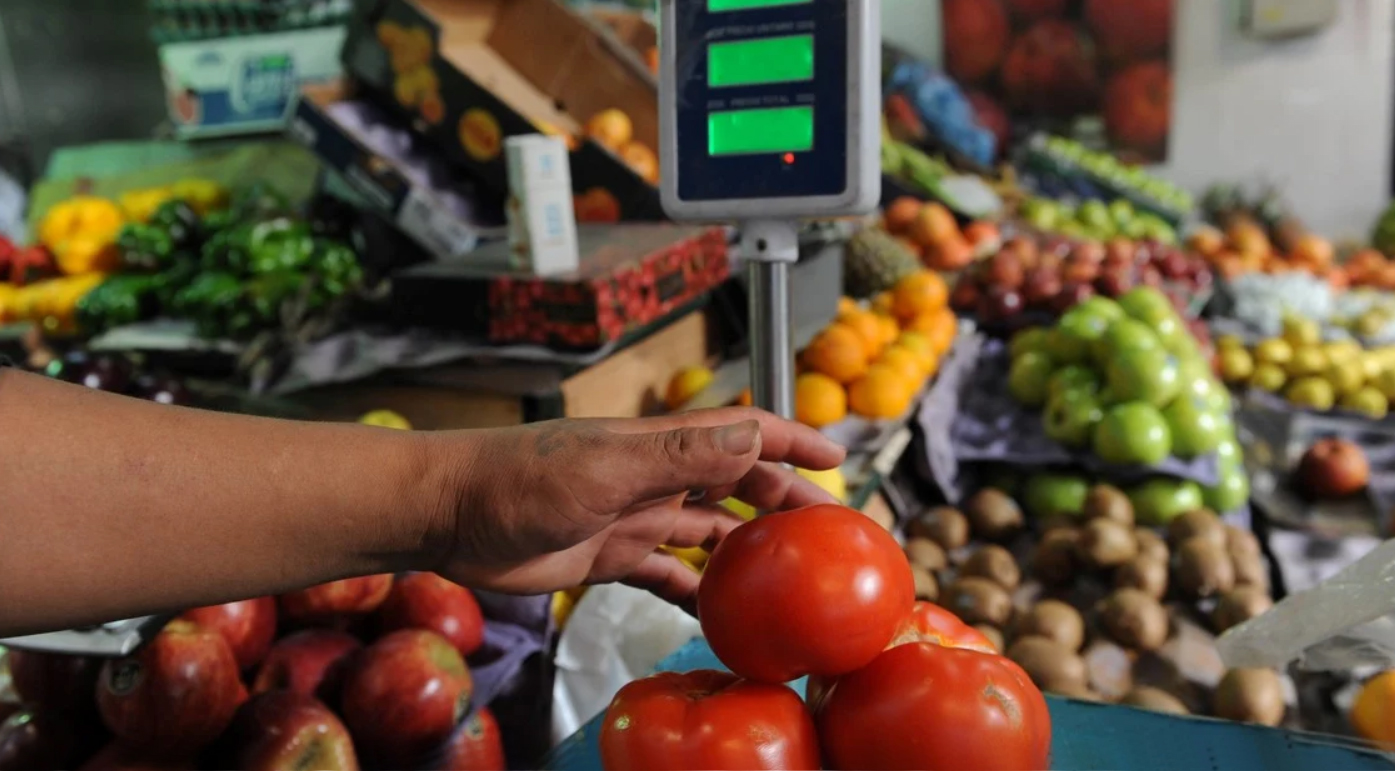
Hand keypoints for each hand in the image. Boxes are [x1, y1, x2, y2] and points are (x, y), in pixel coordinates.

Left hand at [428, 408, 845, 608]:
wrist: (447, 513)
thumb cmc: (513, 481)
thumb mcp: (604, 467)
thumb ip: (679, 455)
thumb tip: (751, 435)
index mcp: (658, 446)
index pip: (741, 434)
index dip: (791, 442)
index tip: (835, 458)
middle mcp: (653, 476)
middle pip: (736, 483)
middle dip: (783, 502)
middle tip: (826, 532)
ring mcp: (632, 515)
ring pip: (707, 530)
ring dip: (747, 548)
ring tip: (788, 576)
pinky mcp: (608, 555)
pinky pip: (666, 574)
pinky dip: (696, 590)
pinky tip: (718, 613)